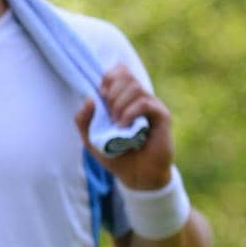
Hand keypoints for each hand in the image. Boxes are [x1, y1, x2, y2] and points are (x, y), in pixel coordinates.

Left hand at [74, 64, 174, 191]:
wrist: (135, 176)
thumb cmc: (115, 155)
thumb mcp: (90, 138)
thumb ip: (83, 119)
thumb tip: (90, 98)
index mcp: (124, 98)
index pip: (120, 70)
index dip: (108, 78)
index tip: (101, 96)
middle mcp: (139, 98)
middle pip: (126, 75)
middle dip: (111, 92)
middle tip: (107, 113)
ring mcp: (152, 106)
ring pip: (135, 87)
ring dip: (119, 104)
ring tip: (115, 124)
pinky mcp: (162, 116)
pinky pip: (145, 103)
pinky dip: (129, 113)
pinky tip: (123, 127)